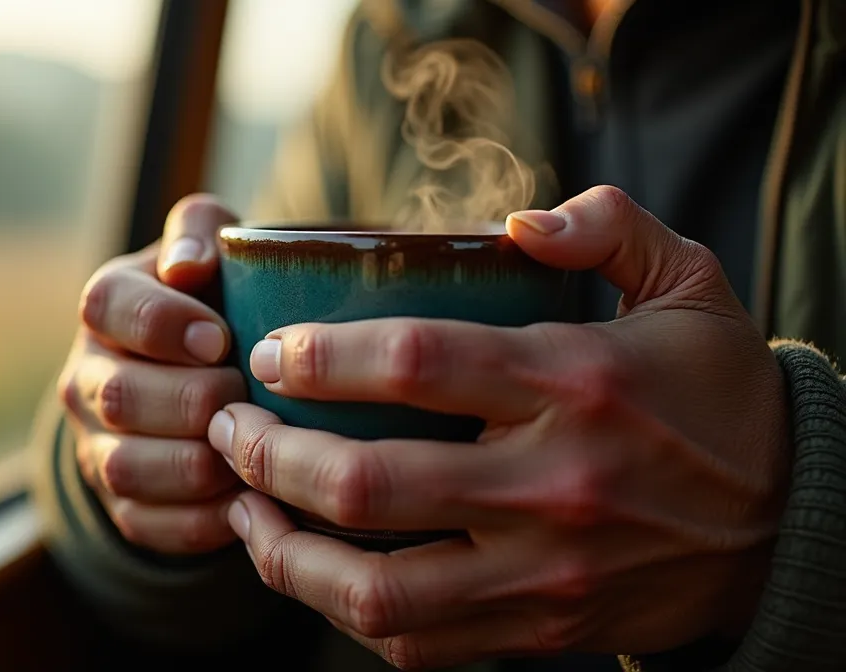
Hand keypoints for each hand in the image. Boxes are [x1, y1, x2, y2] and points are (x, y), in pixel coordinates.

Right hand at [57, 195, 248, 554]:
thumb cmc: (220, 300)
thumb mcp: (213, 249)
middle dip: (193, 400)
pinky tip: (251, 500)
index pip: (108, 306)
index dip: (161, 324)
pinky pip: (150, 524)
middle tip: (249, 396)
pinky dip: (204, 519)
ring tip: (255, 448)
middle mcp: (86, 378)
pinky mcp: (122, 505)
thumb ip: (199, 232)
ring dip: (199, 463)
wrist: (203, 376)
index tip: (219, 337)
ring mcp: (98, 446)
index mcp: (107, 306)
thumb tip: (189, 267)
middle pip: (118, 396)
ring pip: (128, 467)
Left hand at [207, 186, 789, 667]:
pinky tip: (306, 566)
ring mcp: (542, 572)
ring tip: (242, 508)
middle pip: (368, 484)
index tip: (270, 352)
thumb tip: (515, 219)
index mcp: (574, 382)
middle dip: (270, 456)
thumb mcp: (690, 285)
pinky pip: (412, 641)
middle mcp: (551, 486)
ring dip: (283, 551)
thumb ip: (608, 228)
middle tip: (231, 429)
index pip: (415, 364)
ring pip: (375, 588)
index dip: (319, 356)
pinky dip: (341, 608)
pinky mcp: (538, 630)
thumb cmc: (717, 395)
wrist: (787, 529)